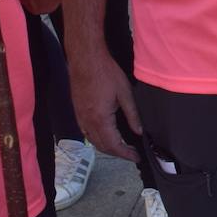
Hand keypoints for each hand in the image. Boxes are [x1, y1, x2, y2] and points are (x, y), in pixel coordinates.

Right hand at [68, 46, 140, 161]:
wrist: (86, 59)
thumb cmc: (106, 72)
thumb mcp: (125, 92)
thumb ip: (132, 115)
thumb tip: (138, 131)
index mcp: (101, 119)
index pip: (113, 145)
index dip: (125, 154)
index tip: (136, 157)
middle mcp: (88, 122)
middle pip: (102, 146)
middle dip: (117, 153)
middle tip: (131, 154)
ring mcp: (80, 117)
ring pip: (92, 141)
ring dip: (106, 148)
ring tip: (121, 148)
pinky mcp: (77, 111)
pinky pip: (86, 132)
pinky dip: (96, 139)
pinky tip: (104, 136)